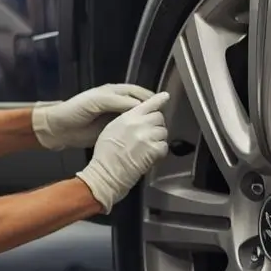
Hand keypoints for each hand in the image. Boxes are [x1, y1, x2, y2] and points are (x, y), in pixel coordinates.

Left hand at [32, 83, 154, 149]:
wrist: (59, 129)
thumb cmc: (75, 110)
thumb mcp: (97, 102)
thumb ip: (118, 101)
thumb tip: (140, 105)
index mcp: (114, 92)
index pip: (138, 93)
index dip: (150, 100)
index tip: (162, 108)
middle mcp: (117, 103)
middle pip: (140, 105)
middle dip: (151, 111)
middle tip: (162, 121)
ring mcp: (115, 117)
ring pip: (135, 118)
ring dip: (145, 123)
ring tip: (157, 130)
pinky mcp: (112, 130)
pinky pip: (128, 129)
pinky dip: (137, 132)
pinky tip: (144, 138)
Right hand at [75, 91, 169, 212]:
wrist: (106, 173)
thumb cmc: (105, 155)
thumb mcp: (111, 129)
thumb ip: (127, 120)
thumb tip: (137, 117)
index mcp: (128, 117)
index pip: (148, 104)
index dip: (159, 100)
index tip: (165, 97)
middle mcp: (139, 124)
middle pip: (159, 117)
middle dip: (156, 124)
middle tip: (150, 134)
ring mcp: (147, 137)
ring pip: (163, 131)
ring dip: (158, 138)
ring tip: (148, 146)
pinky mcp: (153, 151)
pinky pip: (164, 146)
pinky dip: (160, 151)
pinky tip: (151, 155)